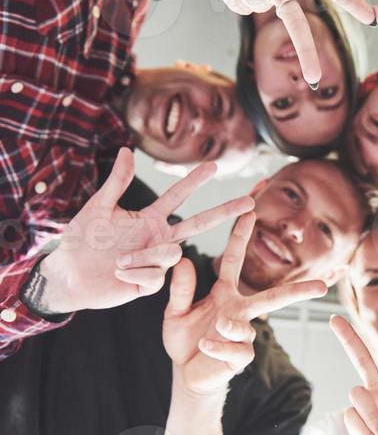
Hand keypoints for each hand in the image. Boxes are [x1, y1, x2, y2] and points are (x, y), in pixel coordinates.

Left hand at [39, 148, 252, 313]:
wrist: (69, 274)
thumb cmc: (81, 240)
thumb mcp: (98, 208)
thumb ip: (116, 183)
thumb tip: (127, 150)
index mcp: (149, 219)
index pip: (178, 196)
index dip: (194, 180)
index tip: (213, 165)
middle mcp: (158, 239)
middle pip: (199, 223)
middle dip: (224, 212)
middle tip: (249, 201)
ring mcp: (157, 262)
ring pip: (172, 254)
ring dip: (143, 257)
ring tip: (118, 261)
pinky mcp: (151, 284)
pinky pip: (156, 276)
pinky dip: (134, 272)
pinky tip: (118, 274)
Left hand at [163, 211, 327, 394]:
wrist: (186, 373)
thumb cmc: (185, 339)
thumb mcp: (175, 312)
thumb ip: (181, 289)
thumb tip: (183, 260)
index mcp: (225, 294)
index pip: (234, 261)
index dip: (241, 237)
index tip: (249, 212)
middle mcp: (239, 311)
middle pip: (273, 298)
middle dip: (299, 291)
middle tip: (322, 287)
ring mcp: (242, 335)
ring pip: (246, 327)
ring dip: (231, 326)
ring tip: (217, 327)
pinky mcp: (239, 358)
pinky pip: (237, 349)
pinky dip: (219, 346)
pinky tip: (205, 346)